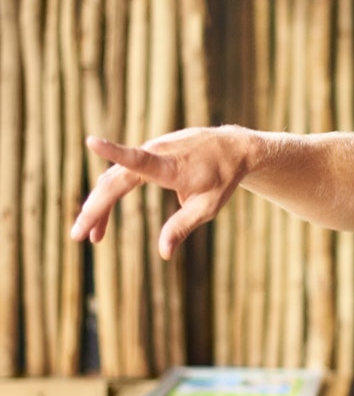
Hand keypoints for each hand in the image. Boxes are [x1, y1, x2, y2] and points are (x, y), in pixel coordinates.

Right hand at [70, 127, 249, 259]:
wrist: (232, 148)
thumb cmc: (222, 178)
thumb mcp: (208, 207)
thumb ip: (182, 227)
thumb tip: (163, 254)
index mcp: (172, 166)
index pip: (139, 159)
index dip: (115, 152)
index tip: (92, 142)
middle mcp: (156, 153)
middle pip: (115, 181)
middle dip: (94, 209)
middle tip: (78, 237)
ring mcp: (150, 150)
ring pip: (114, 179)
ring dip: (99, 206)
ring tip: (92, 236)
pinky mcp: (147, 153)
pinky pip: (121, 175)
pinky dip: (109, 196)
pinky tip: (101, 219)